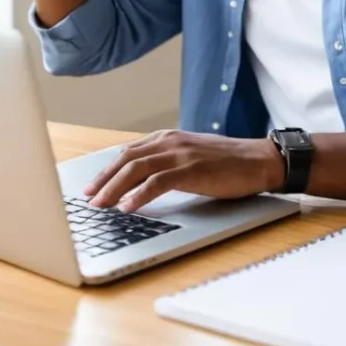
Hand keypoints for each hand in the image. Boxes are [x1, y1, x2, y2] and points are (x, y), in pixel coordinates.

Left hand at [83, 130, 285, 211]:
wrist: (259, 160)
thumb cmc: (228, 163)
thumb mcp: (192, 157)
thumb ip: (169, 162)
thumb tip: (143, 182)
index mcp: (169, 138)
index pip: (129, 152)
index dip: (108, 170)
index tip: (92, 185)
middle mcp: (171, 141)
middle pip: (126, 159)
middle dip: (103, 179)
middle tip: (87, 198)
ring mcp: (181, 154)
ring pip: (137, 169)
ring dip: (114, 188)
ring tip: (100, 205)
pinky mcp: (192, 169)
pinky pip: (158, 182)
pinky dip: (139, 195)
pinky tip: (128, 208)